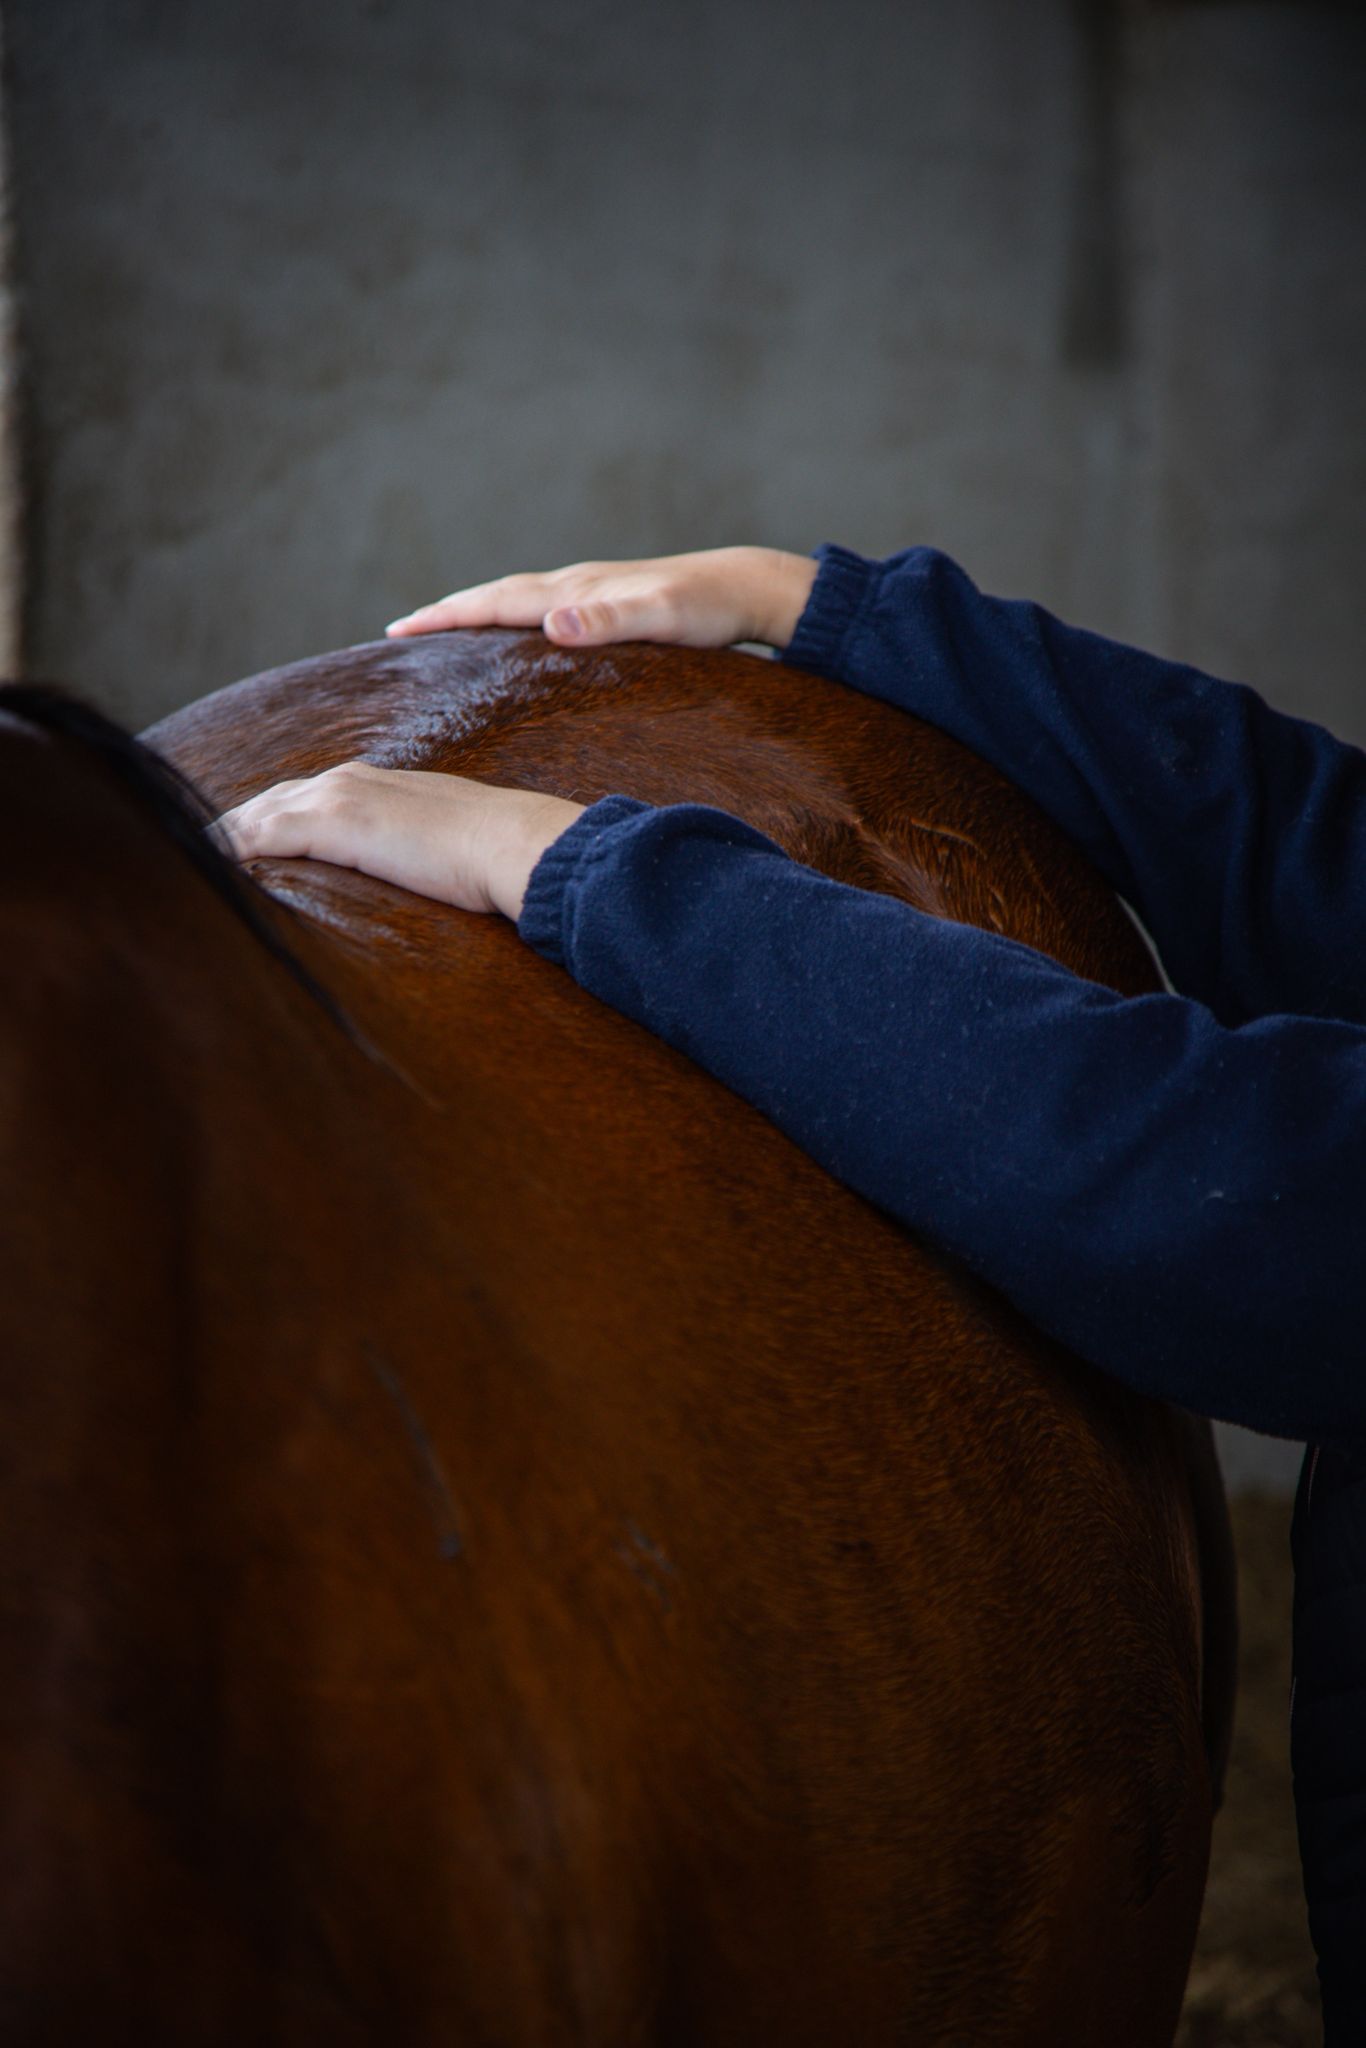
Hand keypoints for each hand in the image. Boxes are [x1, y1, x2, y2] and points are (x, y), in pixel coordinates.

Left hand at [213, 761, 584, 920]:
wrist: (517, 843)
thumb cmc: (496, 857)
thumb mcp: (443, 851)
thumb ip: (416, 857)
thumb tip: (416, 888)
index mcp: (372, 784)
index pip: (295, 803)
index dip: (258, 826)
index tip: (230, 853)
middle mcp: (346, 781)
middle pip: (262, 805)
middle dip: (225, 832)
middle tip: (184, 863)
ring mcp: (337, 797)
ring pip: (252, 818)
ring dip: (217, 846)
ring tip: (181, 875)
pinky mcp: (334, 821)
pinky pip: (259, 837)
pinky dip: (227, 853)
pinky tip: (202, 876)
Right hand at [385, 546, 817, 651]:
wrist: (748, 590)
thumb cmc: (708, 611)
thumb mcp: (662, 619)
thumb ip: (609, 622)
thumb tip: (552, 624)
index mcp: (576, 591)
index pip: (496, 601)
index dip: (446, 616)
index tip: (398, 629)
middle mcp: (577, 585)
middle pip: (496, 595)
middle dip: (446, 613)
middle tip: (398, 632)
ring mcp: (592, 592)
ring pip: (518, 600)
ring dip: (476, 613)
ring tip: (441, 633)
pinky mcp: (609, 604)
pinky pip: (543, 610)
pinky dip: (513, 620)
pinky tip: (516, 637)